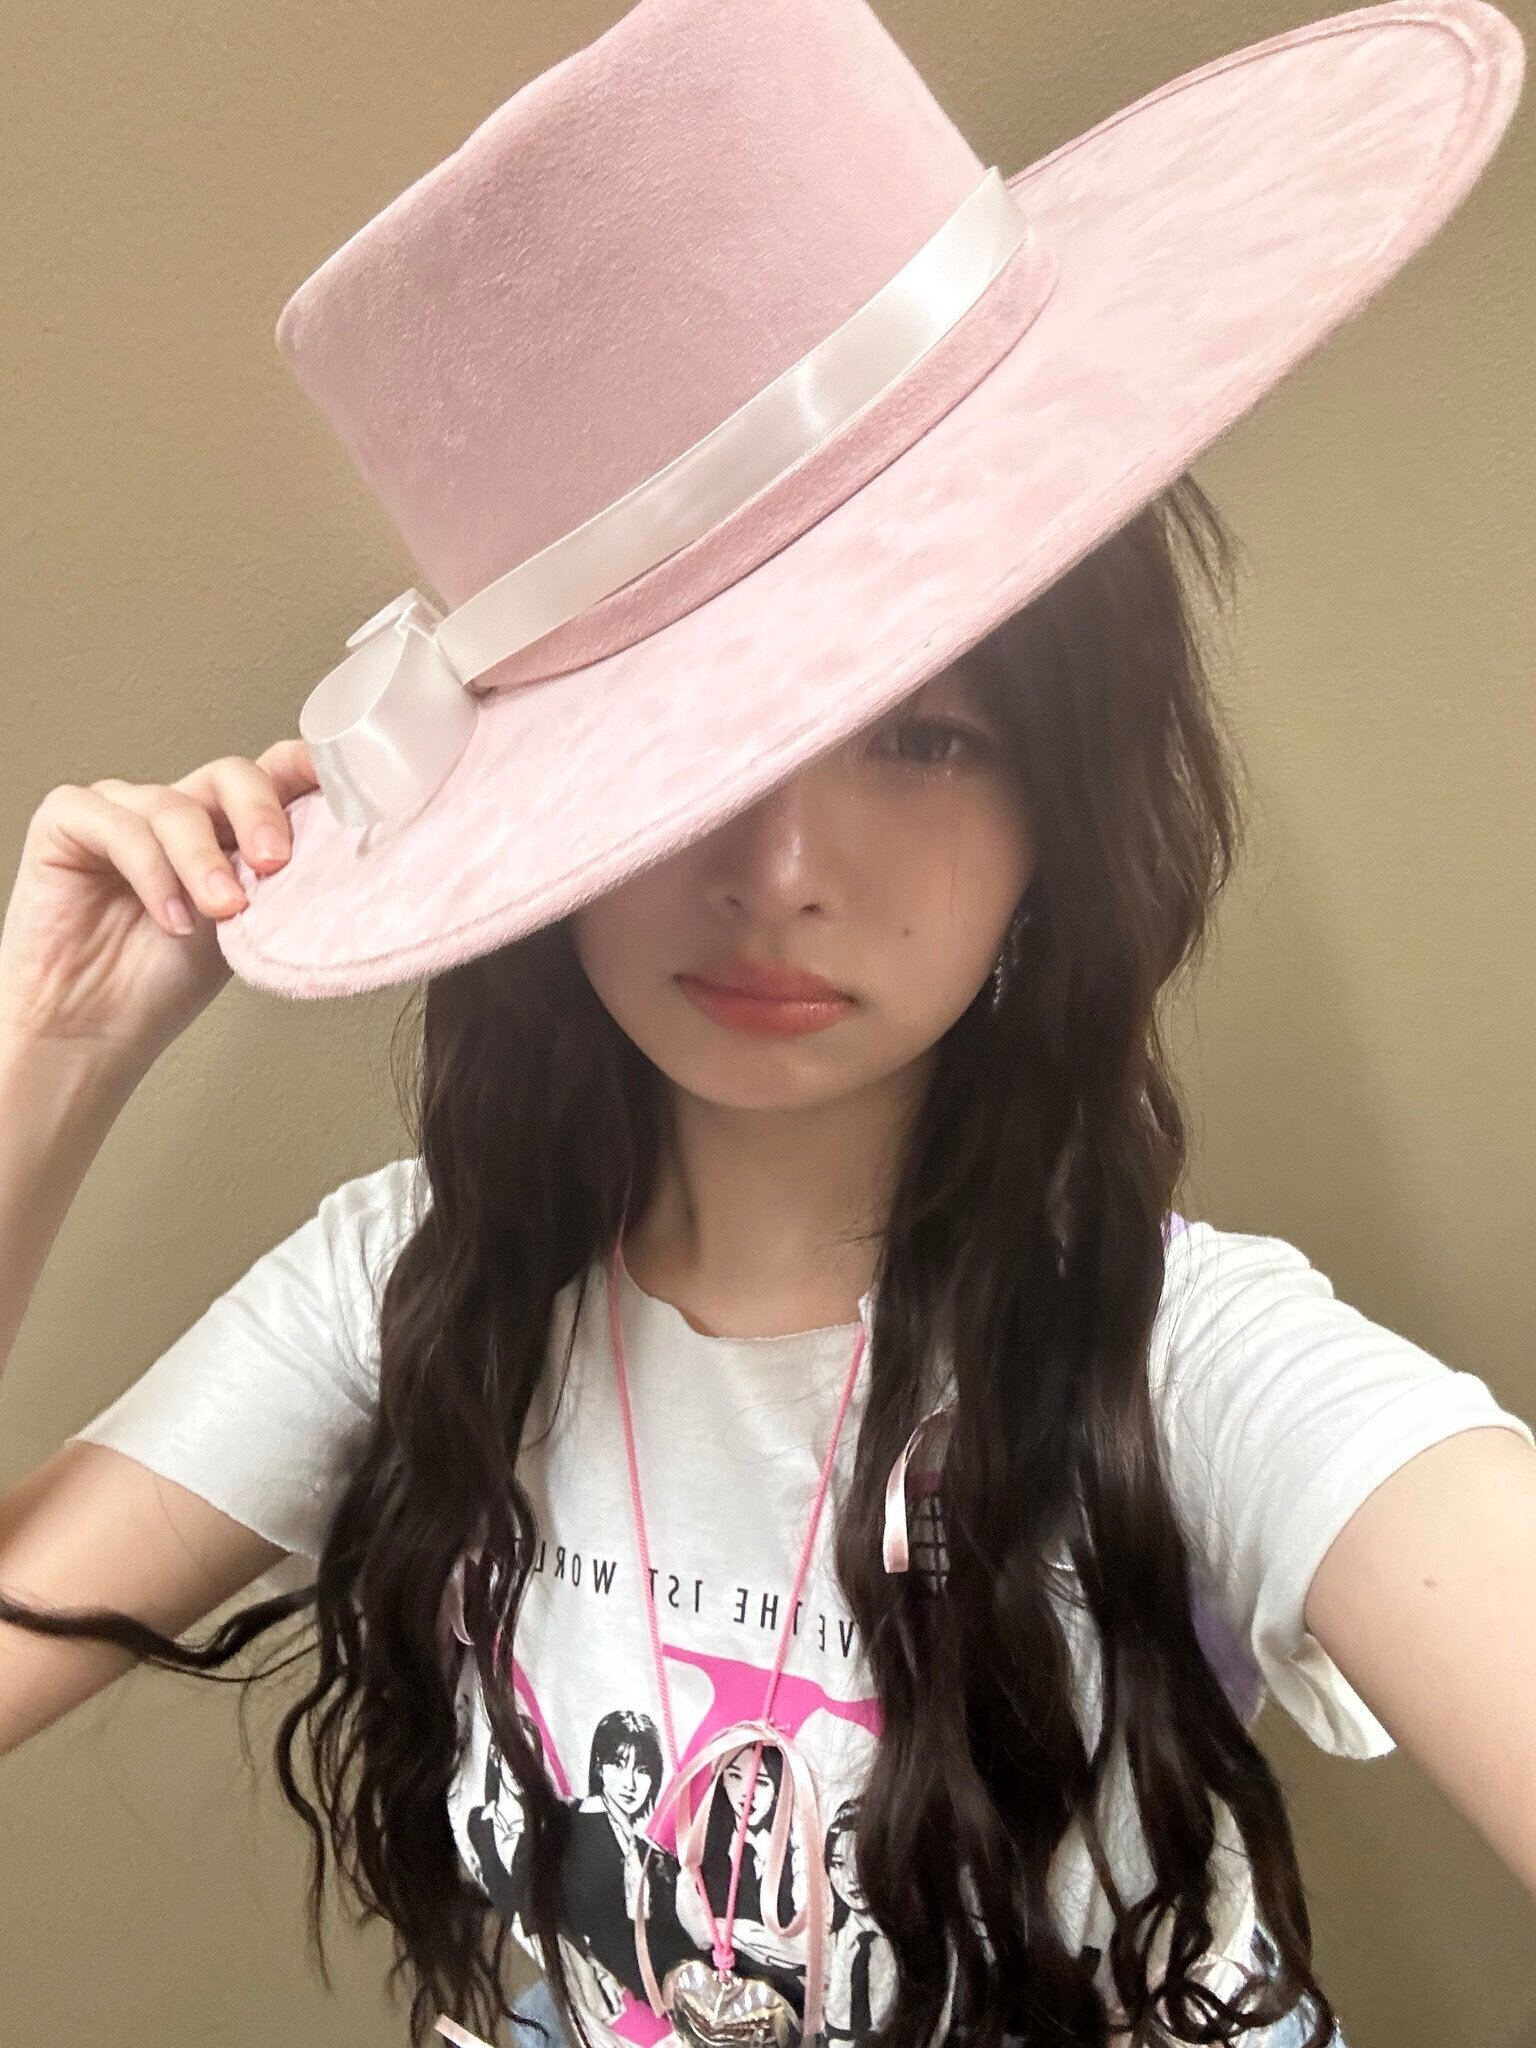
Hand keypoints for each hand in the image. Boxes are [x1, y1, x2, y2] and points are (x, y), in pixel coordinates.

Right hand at [0, 740, 318, 1073]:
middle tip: (275, 862)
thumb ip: (279, 882)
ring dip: (204, 862)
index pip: (273, 776)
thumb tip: (340, 858)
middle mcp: (178, 808)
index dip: (307, 768)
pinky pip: (118, 827)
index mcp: (225, 826)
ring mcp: (121, 809)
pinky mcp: (67, 822)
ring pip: (175, 806)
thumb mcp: (245, 925)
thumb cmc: (162, 980)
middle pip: (230, 774)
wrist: (93, 1028)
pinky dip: (153, 873)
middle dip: (260, 812)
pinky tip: (171, 919)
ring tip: (223, 912)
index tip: (345, 783)